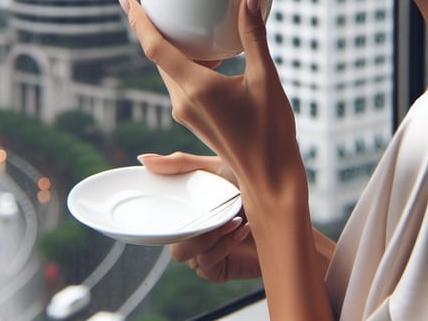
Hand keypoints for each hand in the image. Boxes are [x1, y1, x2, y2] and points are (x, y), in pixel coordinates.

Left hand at [119, 0, 303, 205]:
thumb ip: (254, 35)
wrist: (271, 178)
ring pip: (171, 70)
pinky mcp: (194, 120)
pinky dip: (188, 65)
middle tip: (160, 0)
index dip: (138, 20)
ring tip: (193, 25)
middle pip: (159, 56)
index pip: (155, 47)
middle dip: (156, 28)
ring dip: (177, 47)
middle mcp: (183, 101)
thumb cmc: (271, 131)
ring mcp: (186, 113)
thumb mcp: (266, 77)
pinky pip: (181, 84)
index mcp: (196, 88)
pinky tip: (212, 58)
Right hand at [139, 151, 260, 281]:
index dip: (154, 212)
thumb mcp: (214, 167)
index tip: (159, 198)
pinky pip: (206, 264)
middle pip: (168, 239)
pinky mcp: (218, 269)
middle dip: (188, 225)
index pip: (161, 216)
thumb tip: (142, 158)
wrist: (285, 205)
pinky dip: (223, 245)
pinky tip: (241, 228)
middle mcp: (193, 232)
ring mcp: (204, 252)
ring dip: (208, 235)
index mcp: (188, 209)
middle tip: (210, 211)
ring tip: (233, 217)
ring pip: (184, 253)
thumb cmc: (253, 182)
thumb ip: (180, 163)